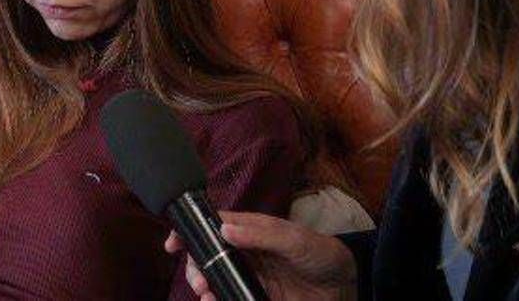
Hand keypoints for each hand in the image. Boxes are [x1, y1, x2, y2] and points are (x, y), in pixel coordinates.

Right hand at [164, 211, 357, 300]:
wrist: (345, 287)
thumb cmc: (321, 253)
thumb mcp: (294, 239)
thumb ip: (261, 234)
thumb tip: (225, 230)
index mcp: (252, 230)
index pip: (214, 226)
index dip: (192, 232)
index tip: (173, 243)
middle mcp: (246, 253)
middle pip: (209, 257)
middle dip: (196, 267)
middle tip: (199, 281)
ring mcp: (250, 277)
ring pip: (216, 281)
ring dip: (205, 288)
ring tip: (206, 295)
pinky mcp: (256, 298)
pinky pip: (232, 298)